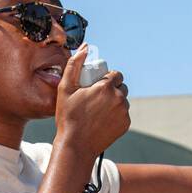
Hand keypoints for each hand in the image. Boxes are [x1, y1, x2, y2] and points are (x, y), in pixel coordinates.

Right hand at [54, 43, 129, 157]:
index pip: (116, 74)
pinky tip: (103, 120)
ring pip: (123, 100)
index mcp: (106, 86)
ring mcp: (124, 112)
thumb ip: (75, 64)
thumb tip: (85, 47)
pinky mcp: (125, 124)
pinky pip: (123, 114)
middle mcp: (119, 98)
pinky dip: (116, 114)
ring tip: (99, 110)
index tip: (98, 86)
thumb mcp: (65, 88)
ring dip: (115, 101)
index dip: (107, 78)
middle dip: (112, 89)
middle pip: (122, 86)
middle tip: (97, 98)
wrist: (76, 145)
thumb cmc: (68, 117)